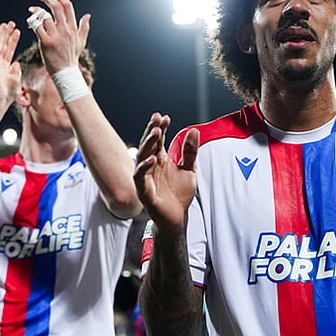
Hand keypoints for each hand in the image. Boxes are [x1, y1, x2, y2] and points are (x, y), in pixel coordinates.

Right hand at [0, 21, 21, 104]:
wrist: (0, 100)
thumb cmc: (8, 94)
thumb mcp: (16, 80)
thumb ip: (16, 71)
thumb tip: (16, 63)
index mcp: (5, 66)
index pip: (10, 49)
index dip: (13, 40)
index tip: (18, 31)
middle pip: (3, 45)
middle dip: (7, 34)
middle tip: (11, 23)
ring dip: (1, 35)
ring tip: (5, 25)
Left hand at [28, 0, 88, 74]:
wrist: (65, 73)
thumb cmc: (71, 56)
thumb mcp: (81, 41)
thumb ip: (84, 27)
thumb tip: (88, 15)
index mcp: (73, 28)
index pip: (67, 6)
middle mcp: (65, 30)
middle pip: (56, 7)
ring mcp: (55, 36)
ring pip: (45, 16)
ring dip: (36, 9)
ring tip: (32, 9)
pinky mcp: (46, 43)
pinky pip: (38, 27)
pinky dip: (32, 21)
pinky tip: (30, 20)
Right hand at [133, 113, 198, 232]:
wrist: (178, 217)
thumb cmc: (180, 194)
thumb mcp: (190, 169)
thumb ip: (191, 151)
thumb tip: (194, 130)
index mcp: (159, 159)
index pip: (158, 140)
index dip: (160, 128)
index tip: (165, 117)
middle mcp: (150, 166)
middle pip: (148, 145)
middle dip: (151, 131)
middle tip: (157, 119)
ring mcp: (145, 178)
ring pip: (141, 157)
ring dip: (147, 145)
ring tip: (155, 133)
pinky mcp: (144, 191)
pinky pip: (140, 177)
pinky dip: (144, 167)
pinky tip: (153, 159)